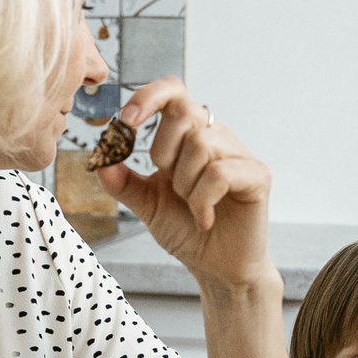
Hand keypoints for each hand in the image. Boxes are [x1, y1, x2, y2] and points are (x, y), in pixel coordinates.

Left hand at [99, 76, 274, 292]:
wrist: (216, 267)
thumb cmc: (186, 229)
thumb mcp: (146, 204)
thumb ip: (123, 181)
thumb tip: (101, 160)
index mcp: (188, 134)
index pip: (173, 90)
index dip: (148, 96)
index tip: (127, 121)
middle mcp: (216, 135)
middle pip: (184, 112)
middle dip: (164, 153)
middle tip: (171, 186)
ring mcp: (239, 153)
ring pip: (201, 145)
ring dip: (185, 184)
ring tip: (191, 206)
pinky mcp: (257, 175)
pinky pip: (220, 172)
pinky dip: (203, 200)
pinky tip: (204, 219)